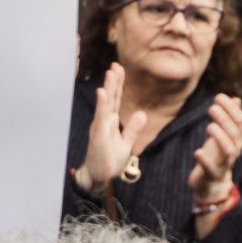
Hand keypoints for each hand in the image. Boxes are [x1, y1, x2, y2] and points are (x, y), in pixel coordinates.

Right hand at [73, 64, 129, 194]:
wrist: (98, 178)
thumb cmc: (109, 161)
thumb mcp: (126, 144)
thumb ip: (133, 128)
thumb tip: (142, 114)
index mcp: (110, 122)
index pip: (116, 100)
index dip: (118, 84)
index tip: (119, 68)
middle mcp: (104, 122)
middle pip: (111, 98)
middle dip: (113, 81)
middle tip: (115, 64)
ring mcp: (100, 128)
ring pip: (105, 104)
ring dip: (108, 88)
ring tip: (110, 72)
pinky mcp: (98, 136)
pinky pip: (101, 118)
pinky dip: (102, 105)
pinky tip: (103, 93)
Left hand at [187, 94, 241, 235]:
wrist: (212, 184)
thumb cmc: (217, 155)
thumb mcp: (223, 135)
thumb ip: (230, 118)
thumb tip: (236, 99)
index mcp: (237, 139)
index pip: (240, 121)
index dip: (231, 108)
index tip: (219, 96)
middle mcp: (234, 150)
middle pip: (235, 134)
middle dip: (225, 119)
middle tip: (211, 107)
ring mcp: (224, 163)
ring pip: (229, 151)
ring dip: (220, 137)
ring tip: (208, 126)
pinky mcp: (212, 175)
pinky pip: (212, 169)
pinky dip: (205, 160)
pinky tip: (197, 152)